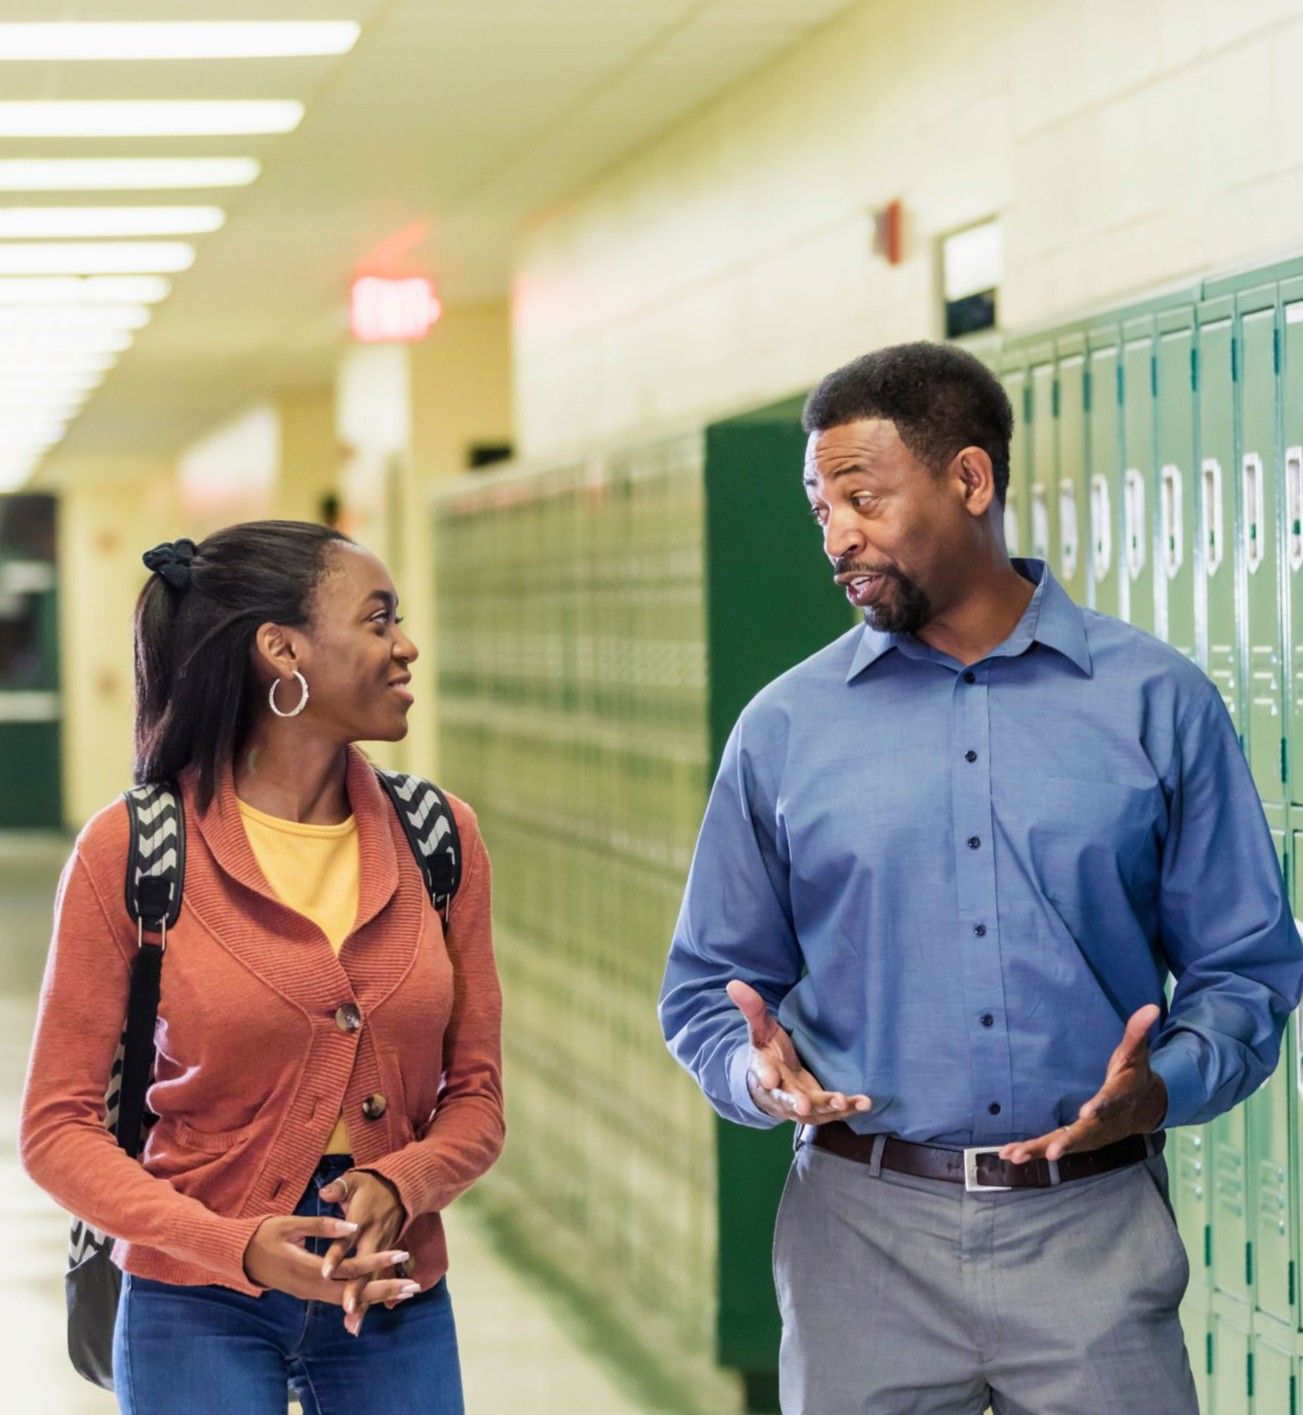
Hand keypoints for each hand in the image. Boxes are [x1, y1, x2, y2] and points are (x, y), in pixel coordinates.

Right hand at [242, 1212, 415, 1318]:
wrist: (240, 1257)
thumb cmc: (264, 1236)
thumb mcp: (290, 1224)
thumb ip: (321, 1225)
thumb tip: (352, 1226)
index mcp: (309, 1269)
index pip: (350, 1269)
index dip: (377, 1261)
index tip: (401, 1253)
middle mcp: (313, 1287)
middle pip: (355, 1292)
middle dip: (386, 1289)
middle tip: (414, 1286)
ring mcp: (311, 1293)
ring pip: (349, 1299)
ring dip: (377, 1295)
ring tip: (405, 1291)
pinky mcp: (311, 1292)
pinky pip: (340, 1298)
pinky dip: (362, 1297)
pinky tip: (378, 1295)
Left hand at [318, 1168, 410, 1335]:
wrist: (402, 1189)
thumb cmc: (372, 1185)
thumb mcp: (356, 1180)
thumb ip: (340, 1188)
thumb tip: (325, 1193)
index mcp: (362, 1219)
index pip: (347, 1239)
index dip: (337, 1254)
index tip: (325, 1271)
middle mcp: (373, 1237)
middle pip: (364, 1266)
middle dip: (356, 1288)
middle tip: (346, 1308)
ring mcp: (381, 1249)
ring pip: (372, 1278)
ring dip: (365, 1301)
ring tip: (352, 1324)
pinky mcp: (384, 1256)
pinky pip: (376, 1280)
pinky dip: (370, 1301)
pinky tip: (358, 1321)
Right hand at [726, 979, 871, 1124]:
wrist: (775, 1082)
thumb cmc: (768, 1051)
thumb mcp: (760, 1029)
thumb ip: (752, 1009)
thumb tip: (733, 984)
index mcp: (764, 1071)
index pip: (762, 1074)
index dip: (765, 1076)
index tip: (769, 1078)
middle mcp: (781, 1092)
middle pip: (787, 1100)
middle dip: (796, 1103)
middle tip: (804, 1105)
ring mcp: (801, 1105)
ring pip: (814, 1111)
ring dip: (829, 1107)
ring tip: (844, 1101)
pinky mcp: (819, 1109)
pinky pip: (834, 1113)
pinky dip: (849, 1109)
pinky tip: (864, 1103)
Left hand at [999, 1004, 1167, 1165]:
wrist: (1147, 1107)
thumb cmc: (1135, 1075)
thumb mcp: (1136, 1052)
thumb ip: (1137, 1031)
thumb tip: (1152, 1006)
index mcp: (1118, 1097)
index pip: (1109, 1101)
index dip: (1099, 1106)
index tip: (1086, 1112)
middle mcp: (1104, 1121)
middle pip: (1085, 1133)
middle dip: (1067, 1142)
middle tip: (1052, 1152)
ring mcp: (1091, 1134)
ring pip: (1065, 1144)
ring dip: (1039, 1150)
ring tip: (1014, 1155)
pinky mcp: (1079, 1139)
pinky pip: (1054, 1145)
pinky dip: (1034, 1151)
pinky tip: (1010, 1155)